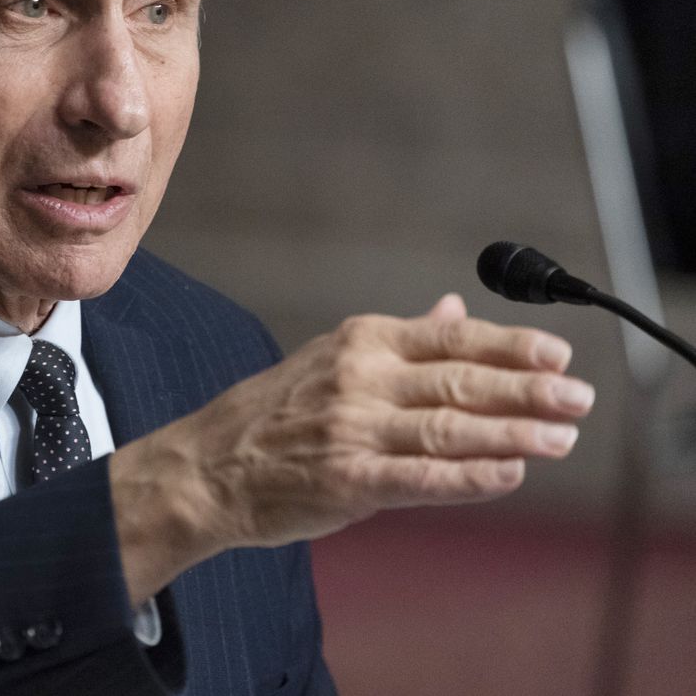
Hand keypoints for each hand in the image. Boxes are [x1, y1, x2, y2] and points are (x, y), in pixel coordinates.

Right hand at [109, 294, 594, 604]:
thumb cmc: (273, 414)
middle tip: (578, 397)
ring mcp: (351, 429)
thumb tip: (453, 307)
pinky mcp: (345, 479)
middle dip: (526, 388)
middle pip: (458, 378)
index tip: (558, 353)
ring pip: (447, 427)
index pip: (449, 336)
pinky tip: (508, 474)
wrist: (208, 466)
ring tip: (561, 438)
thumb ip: (401, 340)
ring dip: (512, 433)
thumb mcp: (332, 358)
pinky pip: (418, 478)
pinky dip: (467, 477)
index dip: (508, 344)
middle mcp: (358, 378)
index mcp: (359, 342)